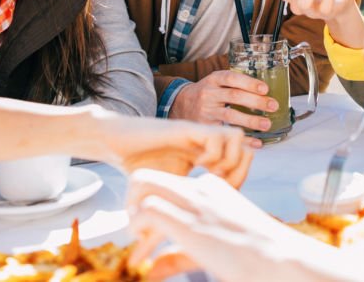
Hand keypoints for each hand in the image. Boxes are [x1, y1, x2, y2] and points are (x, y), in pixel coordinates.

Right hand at [92, 114, 253, 187]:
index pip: (241, 165)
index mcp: (206, 157)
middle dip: (240, 171)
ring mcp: (200, 135)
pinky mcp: (188, 129)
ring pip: (239, 138)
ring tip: (210, 173)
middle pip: (247, 150)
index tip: (219, 196)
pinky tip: (196, 164)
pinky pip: (217, 135)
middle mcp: (207, 144)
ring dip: (229, 160)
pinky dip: (213, 153)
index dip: (237, 182)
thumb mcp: (165, 188)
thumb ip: (179, 200)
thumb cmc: (137, 166)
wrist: (116, 143)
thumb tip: (180, 234)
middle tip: (220, 185)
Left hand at [127, 170, 363, 281]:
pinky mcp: (188, 219)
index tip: (146, 234)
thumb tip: (155, 270)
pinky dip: (137, 229)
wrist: (278, 256)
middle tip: (135, 230)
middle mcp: (199, 187)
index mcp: (212, 188)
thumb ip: (180, 256)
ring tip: (136, 239)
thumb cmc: (255, 256)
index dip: (152, 206)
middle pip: (148, 176)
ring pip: (142, 184)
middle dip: (132, 200)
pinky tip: (142, 252)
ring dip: (131, 212)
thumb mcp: (214, 249)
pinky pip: (146, 210)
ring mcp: (193, 200)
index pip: (170, 184)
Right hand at [170, 70, 276, 137]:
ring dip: (251, 121)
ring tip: (267, 124)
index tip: (265, 89)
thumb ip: (234, 83)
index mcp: (214, 79)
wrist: (179, 105)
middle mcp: (209, 94)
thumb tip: (266, 91)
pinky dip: (243, 139)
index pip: (231, 77)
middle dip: (256, 101)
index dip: (249, 83)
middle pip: (234, 96)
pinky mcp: (205, 127)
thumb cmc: (207, 93)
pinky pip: (226, 132)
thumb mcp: (216, 82)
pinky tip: (257, 142)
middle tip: (273, 106)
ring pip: (230, 115)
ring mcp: (206, 111)